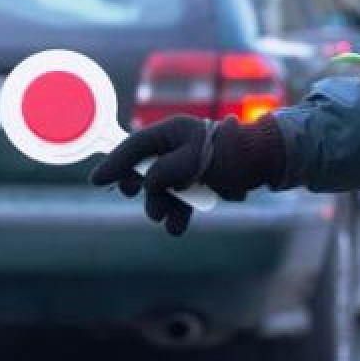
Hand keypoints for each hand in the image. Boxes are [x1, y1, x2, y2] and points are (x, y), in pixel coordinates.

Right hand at [89, 115, 283, 235]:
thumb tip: (147, 185)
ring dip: (160, 206)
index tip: (98, 180)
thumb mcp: (193, 160)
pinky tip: (176, 227)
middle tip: (133, 194)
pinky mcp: (196, 184)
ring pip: (160, 191)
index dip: (115, 163)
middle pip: (143, 170)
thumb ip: (164, 171)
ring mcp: (184, 167)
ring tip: (165, 218)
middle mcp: (174, 148)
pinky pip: (178, 201)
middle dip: (139, 188)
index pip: (134, 146)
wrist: (261, 164)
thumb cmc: (229, 154)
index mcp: (171, 132)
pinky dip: (177, 215)